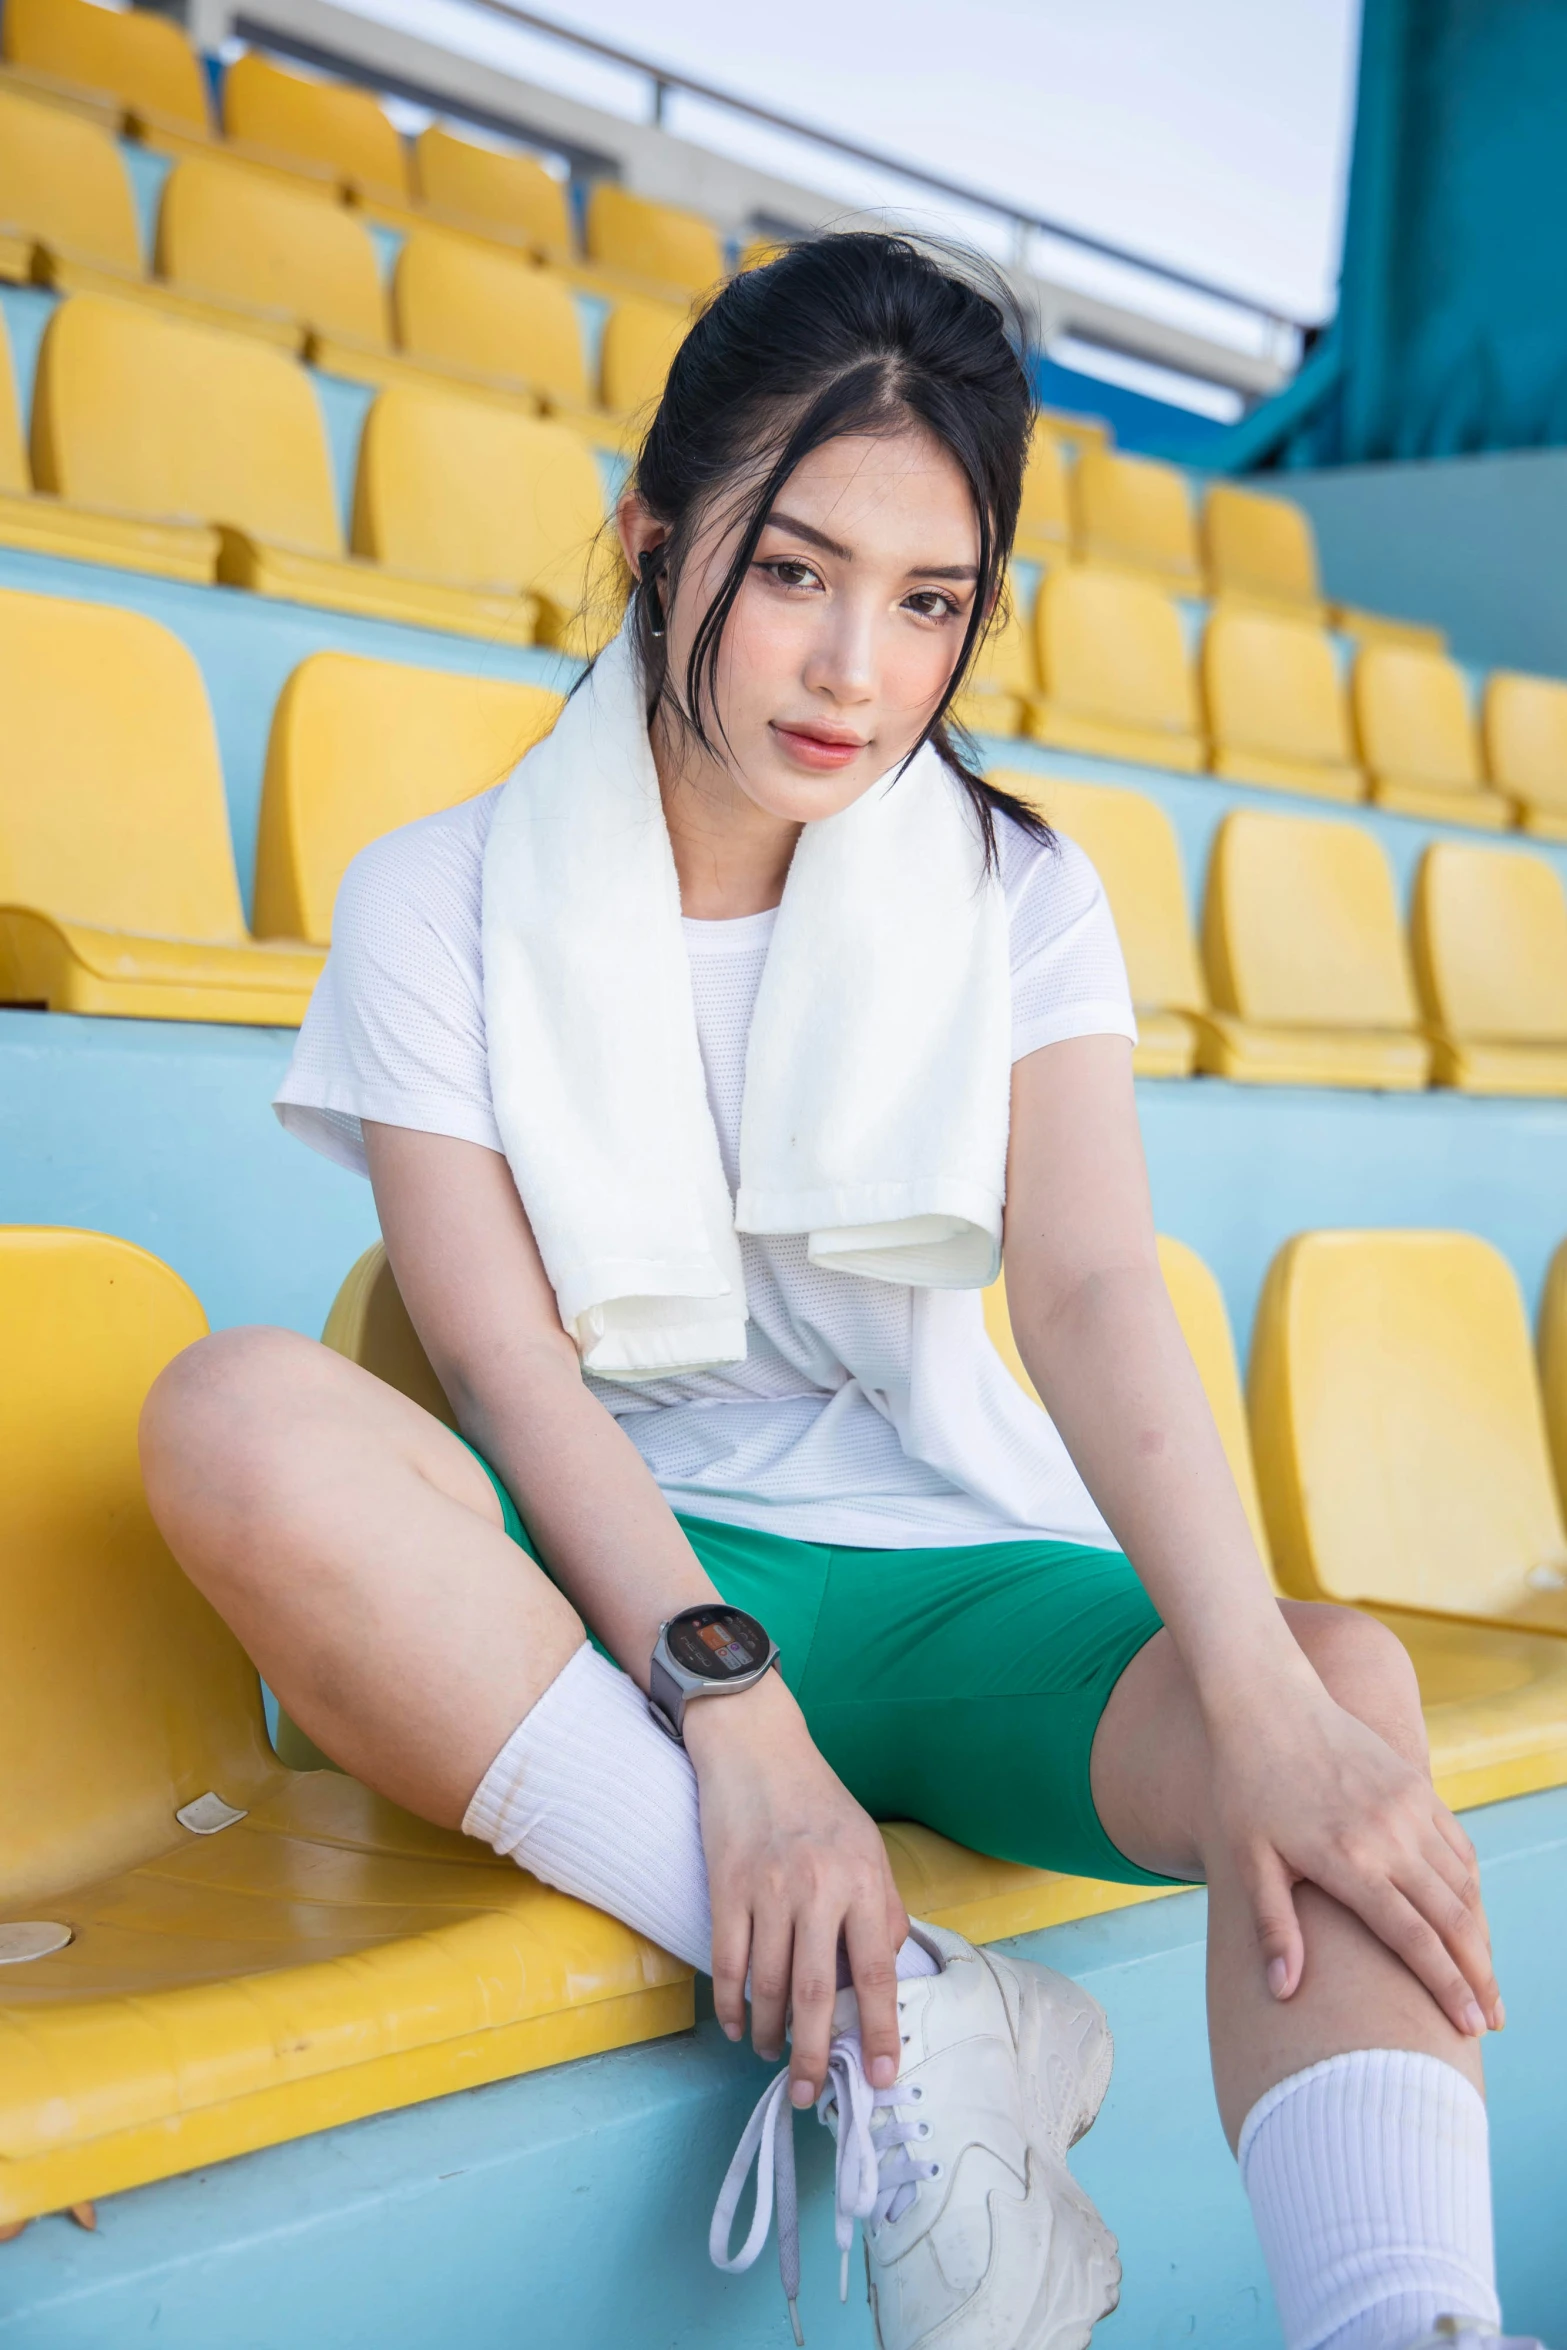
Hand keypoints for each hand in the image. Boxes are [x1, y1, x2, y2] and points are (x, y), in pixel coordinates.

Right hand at [685, 1671, 909, 2105]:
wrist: (757, 1748)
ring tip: (773, 2056)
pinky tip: (736, 2026)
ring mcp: (766, 1889)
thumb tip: (885, 1977)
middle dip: (815, 2055)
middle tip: (811, 2094)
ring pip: (766, 1986)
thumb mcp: (868, 1847)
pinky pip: (726, 1963)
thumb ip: (881, 1910)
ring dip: (769, 2034)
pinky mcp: (725, 1887)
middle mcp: (816, 1888)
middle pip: (815, 1994)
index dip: (881, 2030)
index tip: (883, 2076)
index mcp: (861, 1880)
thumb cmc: (819, 1802)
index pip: (877, 1971)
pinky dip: (729, 2005)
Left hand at [1207, 1678, 1500, 2035]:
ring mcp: (1409, 1808)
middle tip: (1494, 2021)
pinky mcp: (1416, 1787)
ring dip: (1480, 1936)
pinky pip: (1458, 1848)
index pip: (1415, 1940)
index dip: (1447, 1988)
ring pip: (1463, 1886)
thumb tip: (1283, 1993)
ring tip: (1484, 1979)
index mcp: (1349, 1861)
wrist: (1267, 1700)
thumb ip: (1272, 1925)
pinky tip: (1470, 1917)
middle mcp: (1390, 1836)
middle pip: (1454, 1920)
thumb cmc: (1245, 1784)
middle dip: (1479, 1976)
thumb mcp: (1246, 1857)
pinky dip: (1470, 1888)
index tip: (1471, 2027)